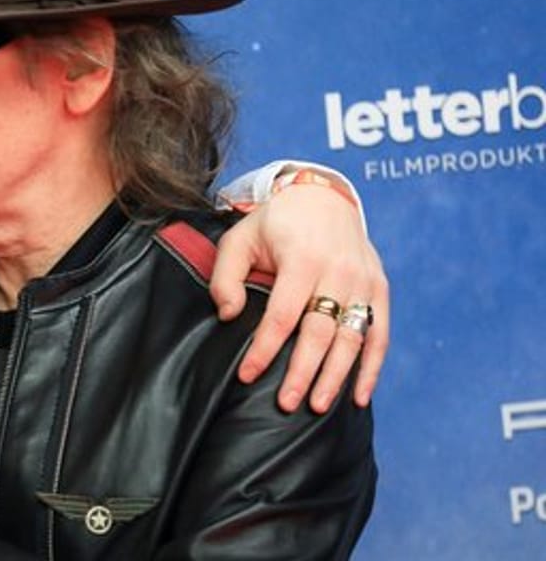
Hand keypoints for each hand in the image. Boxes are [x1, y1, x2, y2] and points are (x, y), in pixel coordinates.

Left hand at [211, 184, 389, 413]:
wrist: (323, 198)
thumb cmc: (274, 224)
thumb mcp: (239, 239)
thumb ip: (225, 277)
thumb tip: (229, 315)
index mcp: (302, 259)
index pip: (282, 315)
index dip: (265, 348)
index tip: (248, 375)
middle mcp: (339, 272)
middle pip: (320, 332)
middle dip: (303, 372)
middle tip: (286, 404)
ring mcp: (364, 282)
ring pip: (352, 338)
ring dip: (336, 377)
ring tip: (318, 407)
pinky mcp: (379, 290)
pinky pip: (379, 335)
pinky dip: (372, 368)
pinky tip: (359, 397)